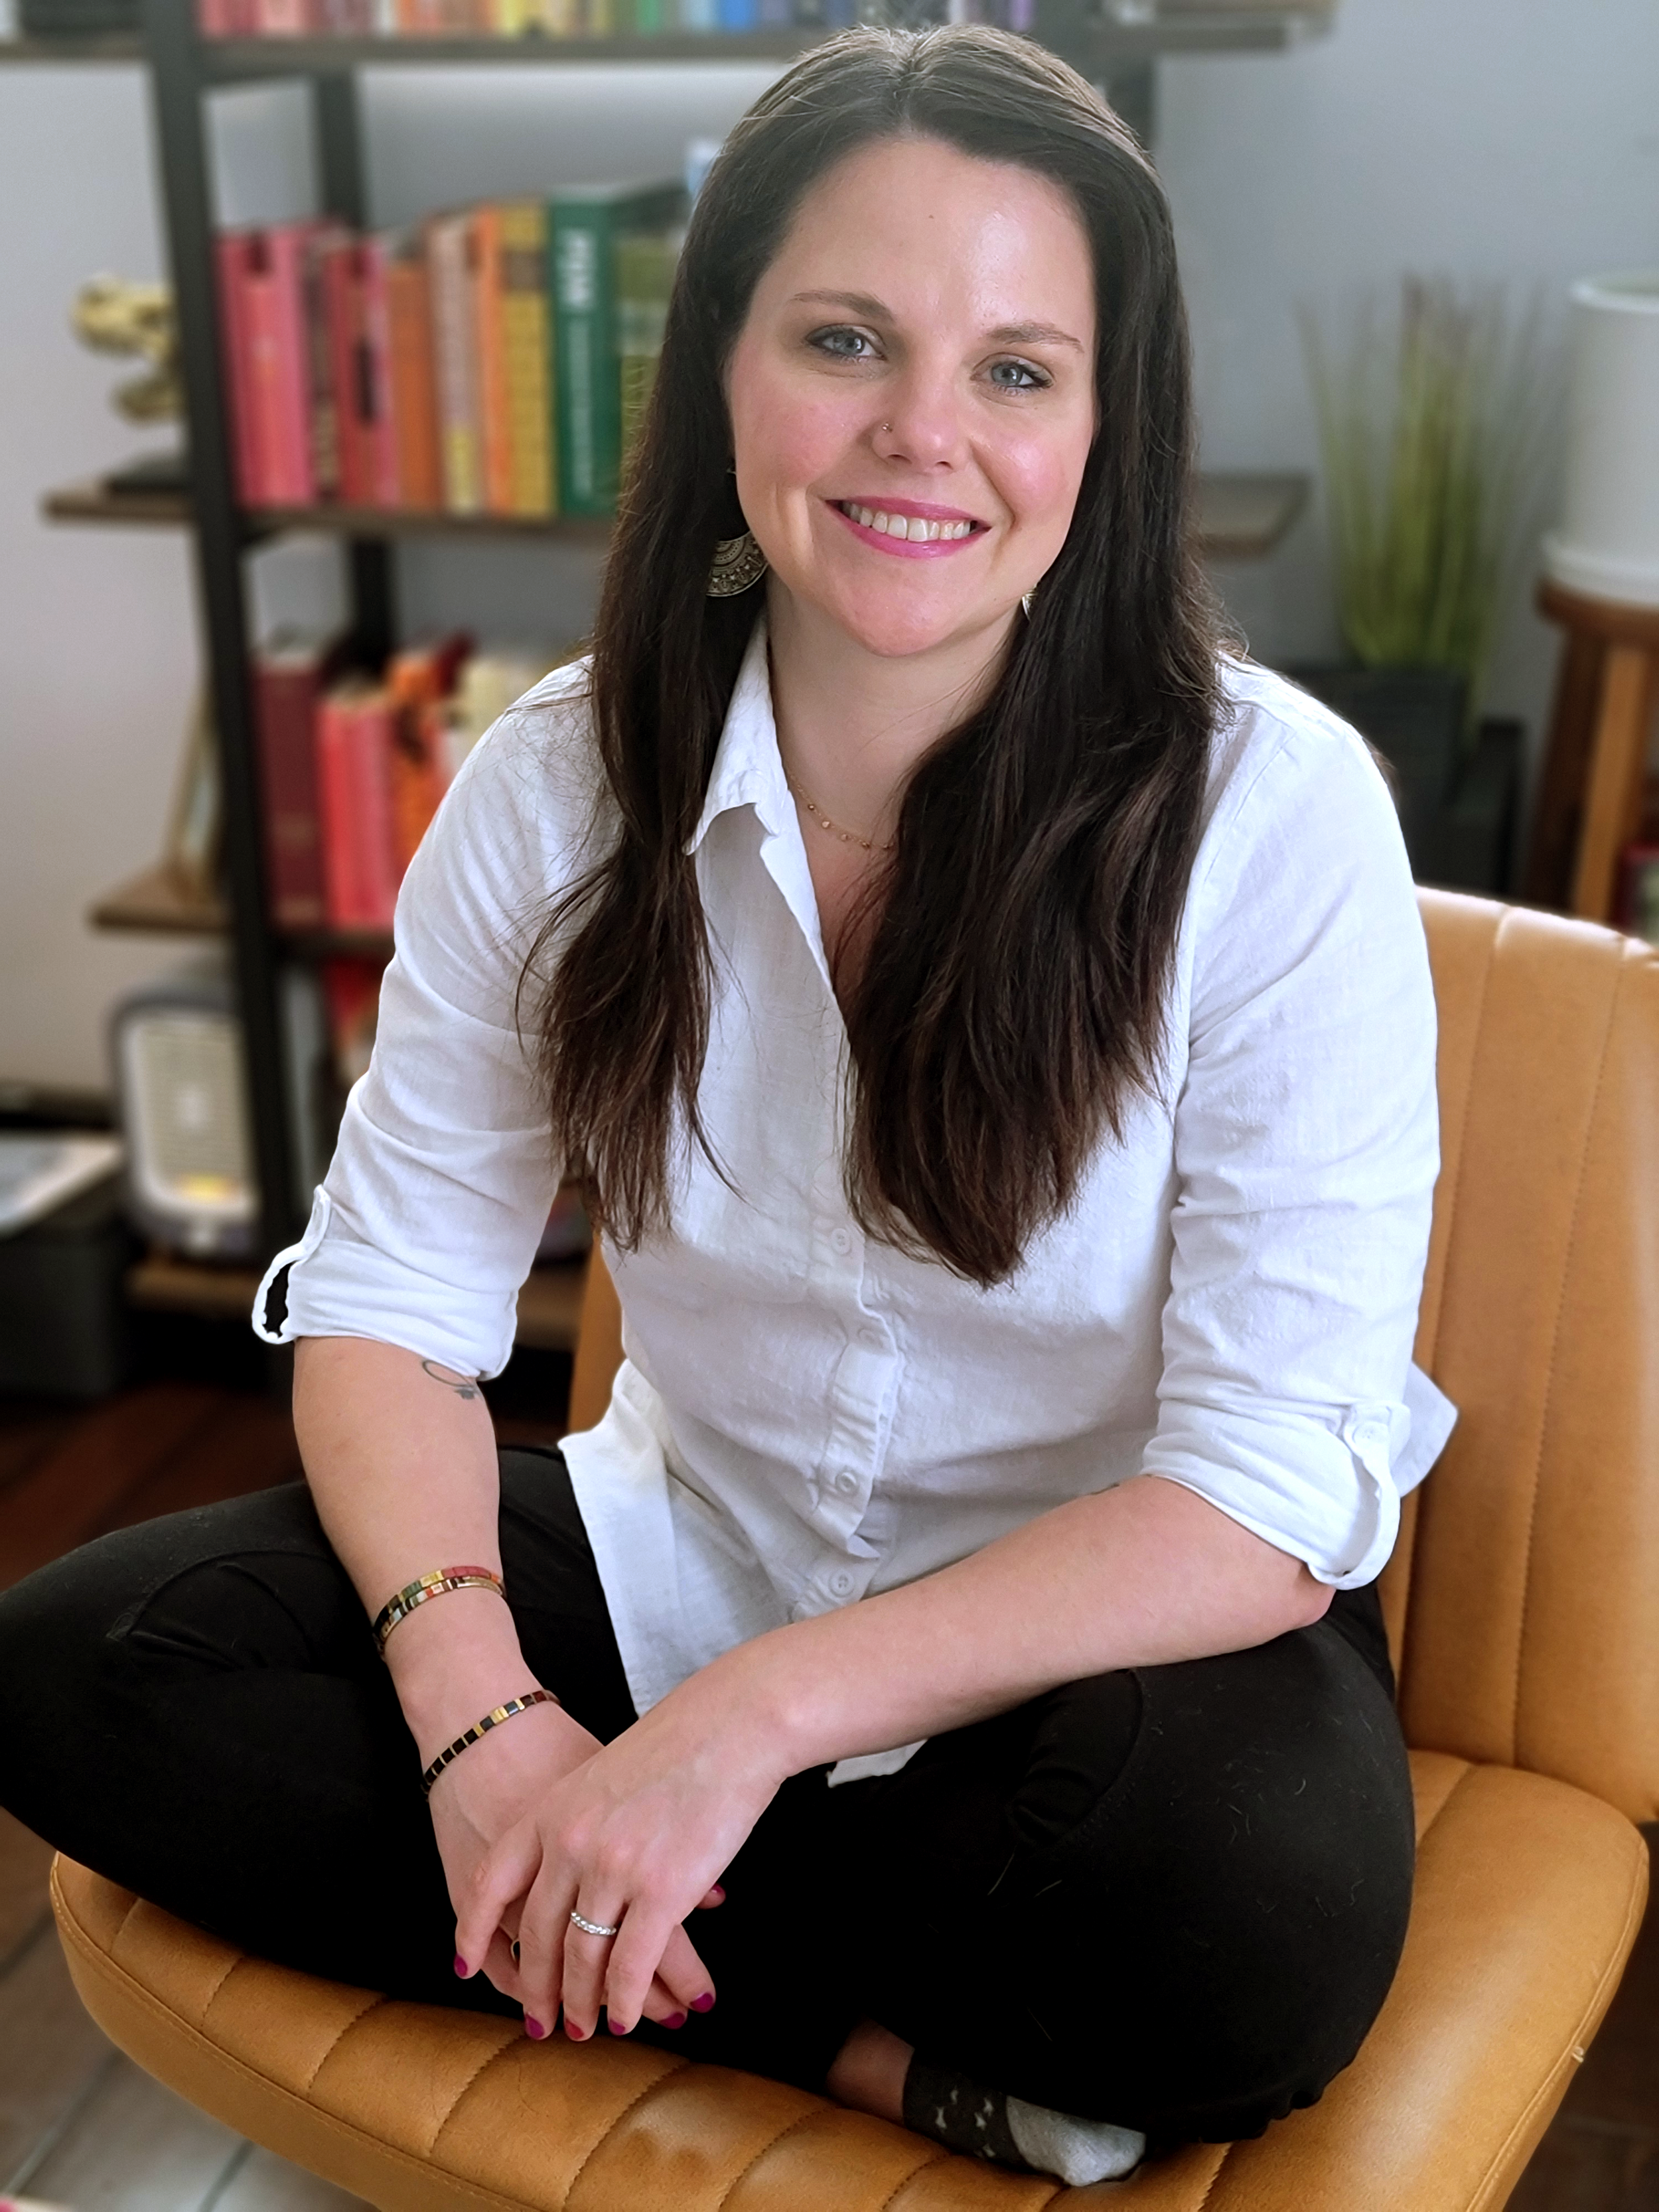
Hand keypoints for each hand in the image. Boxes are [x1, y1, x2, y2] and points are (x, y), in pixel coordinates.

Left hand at [453, 1681, 785, 2040]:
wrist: (730, 1724)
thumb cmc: (678, 1742)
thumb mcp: (601, 1773)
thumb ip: (575, 1822)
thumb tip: (569, 1872)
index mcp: (550, 1811)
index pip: (491, 1884)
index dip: (473, 1932)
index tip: (466, 1967)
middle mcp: (572, 1843)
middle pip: (538, 1934)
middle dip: (538, 1987)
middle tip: (541, 2021)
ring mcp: (614, 1869)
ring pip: (583, 1959)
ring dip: (583, 2003)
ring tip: (587, 2028)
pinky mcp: (662, 1891)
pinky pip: (631, 1966)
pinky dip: (625, 2000)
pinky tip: (626, 2017)